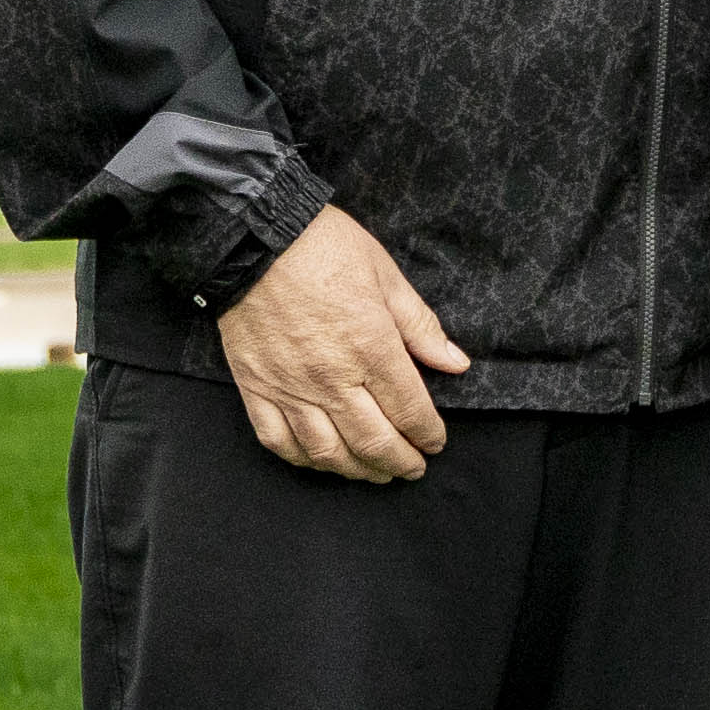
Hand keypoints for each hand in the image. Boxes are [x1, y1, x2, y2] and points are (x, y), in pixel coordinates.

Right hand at [219, 205, 469, 482]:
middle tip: (413, 469)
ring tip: (375, 473)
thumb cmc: (323, 246)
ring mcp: (290, 387)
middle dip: (400, 462)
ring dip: (358, 471)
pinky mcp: (256, 388)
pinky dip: (303, 460)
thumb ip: (420, 326)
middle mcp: (331, 377)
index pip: (409, 410)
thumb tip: (456, 363)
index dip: (428, 434)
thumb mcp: (385, 275)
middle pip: (373, 441)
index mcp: (371, 347)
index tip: (436, 443)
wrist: (252, 236)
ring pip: (327, 452)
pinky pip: (279, 440)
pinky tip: (321, 461)